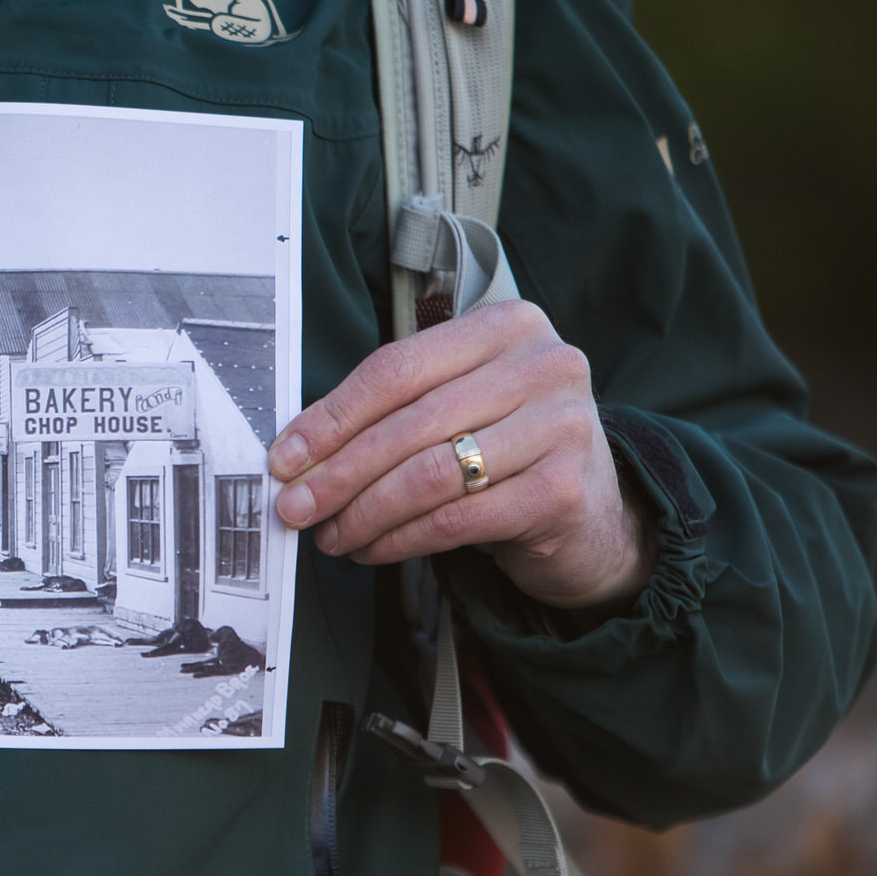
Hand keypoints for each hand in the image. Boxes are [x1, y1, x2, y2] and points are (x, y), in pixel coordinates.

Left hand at [268, 300, 652, 613]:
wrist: (591, 516)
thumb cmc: (505, 452)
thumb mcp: (457, 407)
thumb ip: (391, 411)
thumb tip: (298, 452)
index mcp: (505, 326)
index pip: (394, 368)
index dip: (330, 417)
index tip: (285, 457)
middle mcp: (544, 364)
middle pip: (408, 422)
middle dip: (338, 473)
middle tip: (295, 507)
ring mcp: (562, 425)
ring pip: (429, 474)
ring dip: (364, 512)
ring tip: (331, 535)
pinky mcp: (564, 489)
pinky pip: (456, 518)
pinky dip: (401, 538)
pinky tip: (373, 548)